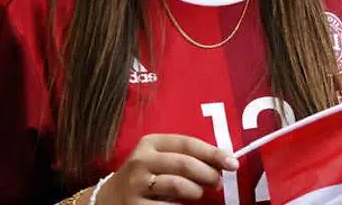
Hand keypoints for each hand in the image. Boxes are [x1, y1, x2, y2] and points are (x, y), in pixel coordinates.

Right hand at [96, 135, 237, 203]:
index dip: (213, 153)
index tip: (233, 163)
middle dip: (208, 174)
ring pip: (178, 185)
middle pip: (185, 164)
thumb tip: (222, 163)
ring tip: (198, 194)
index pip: (188, 143)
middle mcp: (141, 161)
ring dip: (196, 191)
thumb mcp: (159, 159)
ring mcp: (136, 184)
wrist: (108, 200)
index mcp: (151, 143)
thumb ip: (186, 157)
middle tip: (218, 183)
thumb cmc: (145, 176)